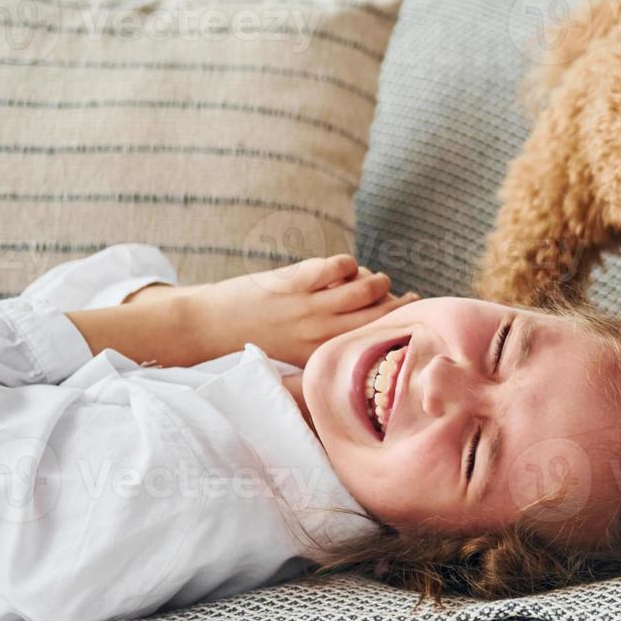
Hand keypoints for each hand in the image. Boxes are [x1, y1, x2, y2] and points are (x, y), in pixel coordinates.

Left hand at [183, 254, 419, 367]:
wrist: (207, 327)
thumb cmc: (255, 342)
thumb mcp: (295, 356)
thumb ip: (328, 345)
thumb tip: (366, 324)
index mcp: (322, 356)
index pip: (373, 339)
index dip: (399, 325)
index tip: (412, 316)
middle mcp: (320, 333)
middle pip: (378, 314)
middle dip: (400, 303)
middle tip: (409, 295)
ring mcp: (308, 306)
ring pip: (364, 287)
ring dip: (377, 280)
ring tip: (377, 279)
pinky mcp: (294, 282)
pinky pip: (338, 266)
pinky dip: (347, 264)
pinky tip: (345, 268)